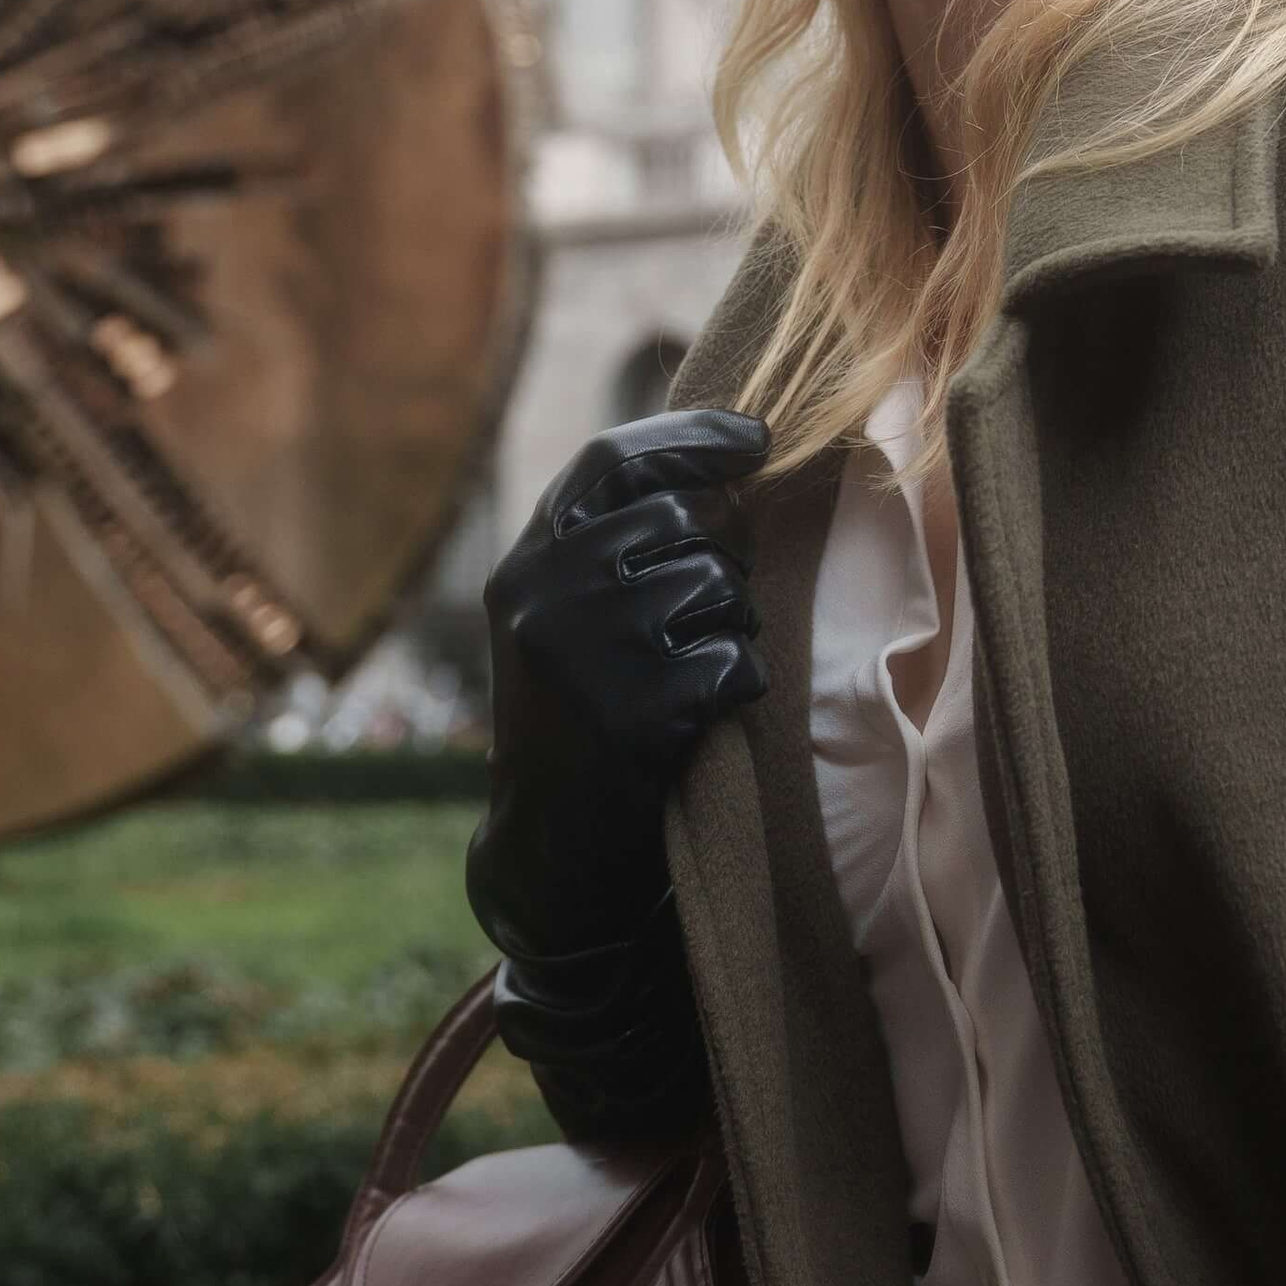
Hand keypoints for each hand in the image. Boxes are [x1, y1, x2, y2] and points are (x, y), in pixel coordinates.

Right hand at [467, 408, 769, 962]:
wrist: (550, 847)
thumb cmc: (581, 716)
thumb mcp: (565, 617)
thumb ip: (614, 544)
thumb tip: (730, 473)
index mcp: (527, 559)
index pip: (614, 459)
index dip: (693, 438)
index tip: (759, 440)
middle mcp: (545, 591)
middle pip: (686, 518)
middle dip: (726, 557)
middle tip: (711, 613)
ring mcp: (586, 651)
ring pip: (717, 586)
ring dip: (732, 626)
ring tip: (694, 671)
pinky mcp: (633, 714)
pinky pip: (736, 660)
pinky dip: (738, 685)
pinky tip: (699, 716)